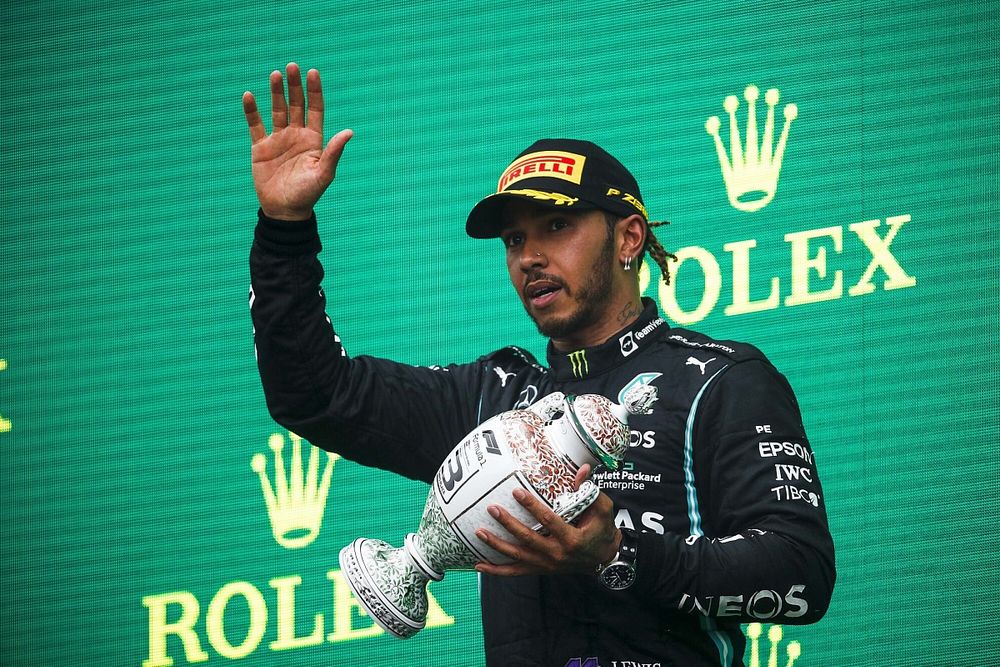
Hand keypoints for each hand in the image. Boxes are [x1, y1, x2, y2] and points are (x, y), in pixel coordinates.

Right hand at [242, 63, 352, 219]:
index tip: (313, 73)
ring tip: (275, 74)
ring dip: (276, 93)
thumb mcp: (323, 174)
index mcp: (314, 140)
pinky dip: (251, 111)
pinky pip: (255, 125)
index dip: (314, 92)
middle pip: (296, 105)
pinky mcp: (260, 148)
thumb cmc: (307, 195)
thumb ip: (334, 152)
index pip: (315, 109)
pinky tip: (249, 96)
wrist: (284, 212)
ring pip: (277, 110)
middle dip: (295, 86)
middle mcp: (296, 136)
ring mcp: (278, 140)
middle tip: (292, 66)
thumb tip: (349, 132)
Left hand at [474, 464, 621, 575]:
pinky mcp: (540, 569)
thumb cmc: (602, 529)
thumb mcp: (602, 509)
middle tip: (492, 508)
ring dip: (497, 545)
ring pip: (517, 557)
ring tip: (479, 532)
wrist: (604, 558)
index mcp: (572, 538)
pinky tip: (479, 564)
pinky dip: (496, 570)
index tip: (517, 491)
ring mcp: (547, 564)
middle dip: (508, 524)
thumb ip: (589, 490)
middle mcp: (557, 554)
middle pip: (528, 539)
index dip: (532, 506)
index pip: (549, 521)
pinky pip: (515, 572)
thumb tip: (582, 469)